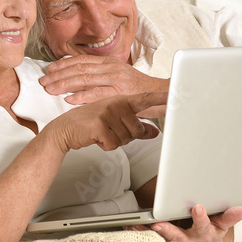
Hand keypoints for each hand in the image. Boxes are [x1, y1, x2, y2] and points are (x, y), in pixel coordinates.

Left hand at [39, 56, 169, 104]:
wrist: (163, 94)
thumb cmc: (142, 88)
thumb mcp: (122, 75)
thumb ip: (104, 75)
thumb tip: (85, 78)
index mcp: (110, 62)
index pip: (82, 60)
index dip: (64, 64)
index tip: (50, 70)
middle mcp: (111, 68)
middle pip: (79, 69)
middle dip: (59, 75)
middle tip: (44, 81)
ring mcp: (116, 79)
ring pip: (85, 79)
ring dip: (65, 84)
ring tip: (51, 89)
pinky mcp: (120, 93)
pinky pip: (97, 94)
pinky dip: (81, 96)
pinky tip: (69, 99)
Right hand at [45, 91, 165, 154]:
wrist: (66, 129)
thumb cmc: (91, 124)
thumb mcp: (115, 122)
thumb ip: (136, 126)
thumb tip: (155, 133)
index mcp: (122, 100)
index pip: (145, 99)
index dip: (161, 98)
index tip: (175, 95)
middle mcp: (116, 103)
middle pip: (136, 130)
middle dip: (125, 137)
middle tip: (110, 132)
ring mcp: (108, 112)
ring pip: (125, 139)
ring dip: (114, 142)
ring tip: (101, 133)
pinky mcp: (100, 124)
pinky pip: (113, 144)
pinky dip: (105, 146)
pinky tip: (96, 137)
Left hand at [128, 205, 241, 241]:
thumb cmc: (211, 234)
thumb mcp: (222, 226)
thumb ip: (229, 217)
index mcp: (203, 236)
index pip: (204, 226)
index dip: (201, 218)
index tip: (198, 207)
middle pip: (177, 238)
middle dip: (168, 231)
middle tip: (158, 224)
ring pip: (159, 241)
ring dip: (146, 234)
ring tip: (134, 225)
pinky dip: (139, 236)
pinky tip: (129, 226)